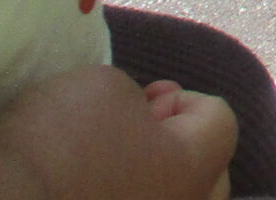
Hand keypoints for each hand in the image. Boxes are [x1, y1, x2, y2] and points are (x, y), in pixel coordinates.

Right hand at [0, 65, 236, 199]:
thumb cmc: (55, 139)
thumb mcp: (104, 86)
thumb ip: (138, 100)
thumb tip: (141, 121)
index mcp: (193, 170)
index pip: (220, 122)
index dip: (185, 98)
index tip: (146, 96)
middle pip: (211, 176)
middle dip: (180, 144)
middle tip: (134, 129)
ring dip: (148, 179)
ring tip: (104, 160)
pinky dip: (116, 198)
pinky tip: (79, 186)